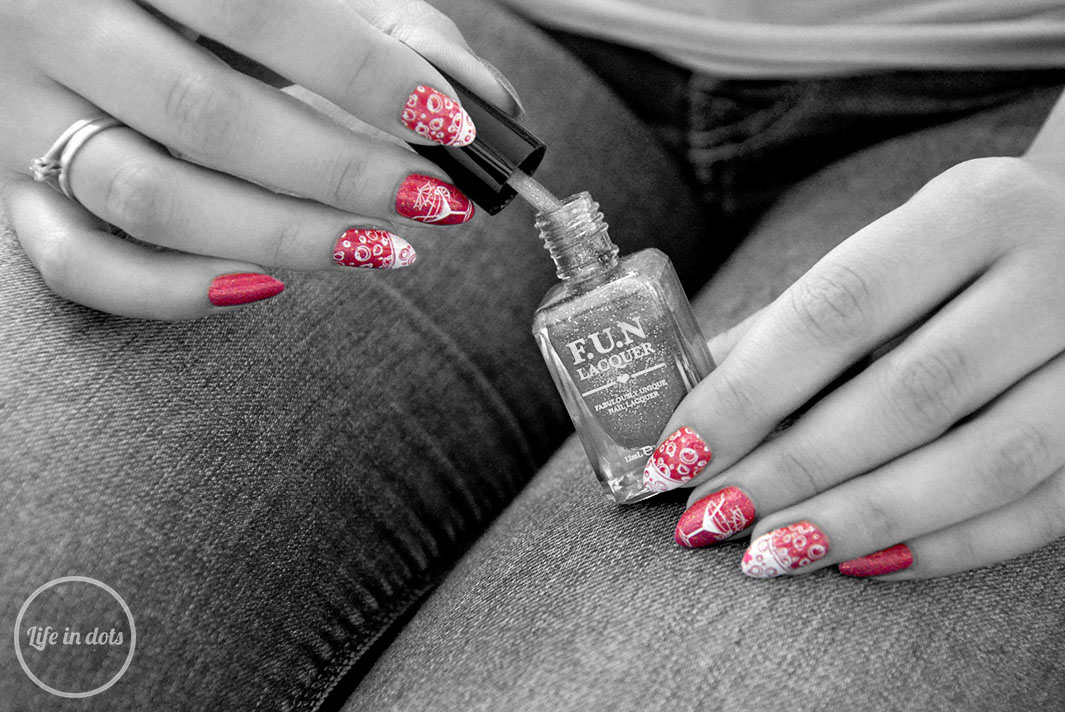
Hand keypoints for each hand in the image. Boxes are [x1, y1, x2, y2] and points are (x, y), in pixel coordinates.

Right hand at [0, 0, 520, 317]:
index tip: (451, 126)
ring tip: (381, 246)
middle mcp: (57, 26)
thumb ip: (390, 26)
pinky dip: (177, 292)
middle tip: (433, 202)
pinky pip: (81, 267)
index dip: (367, 75)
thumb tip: (491, 104)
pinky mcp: (11, 192)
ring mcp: (22, 116)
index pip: (261, 11)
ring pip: (152, 201)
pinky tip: (268, 285)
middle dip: (343, 171)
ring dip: (284, 236)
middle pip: (208, 117)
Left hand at [645, 89, 1064, 578]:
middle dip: (794, 469)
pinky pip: (1045, 509)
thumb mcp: (886, 256)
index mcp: (972, 212)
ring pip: (988, 462)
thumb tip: (682, 413)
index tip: (675, 456)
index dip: (749, 392)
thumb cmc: (960, 258)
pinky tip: (863, 566)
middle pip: (912, 392)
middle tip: (709, 519)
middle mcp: (1054, 275)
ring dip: (863, 520)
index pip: (839, 310)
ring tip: (768, 555)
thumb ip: (790, 329)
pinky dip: (948, 548)